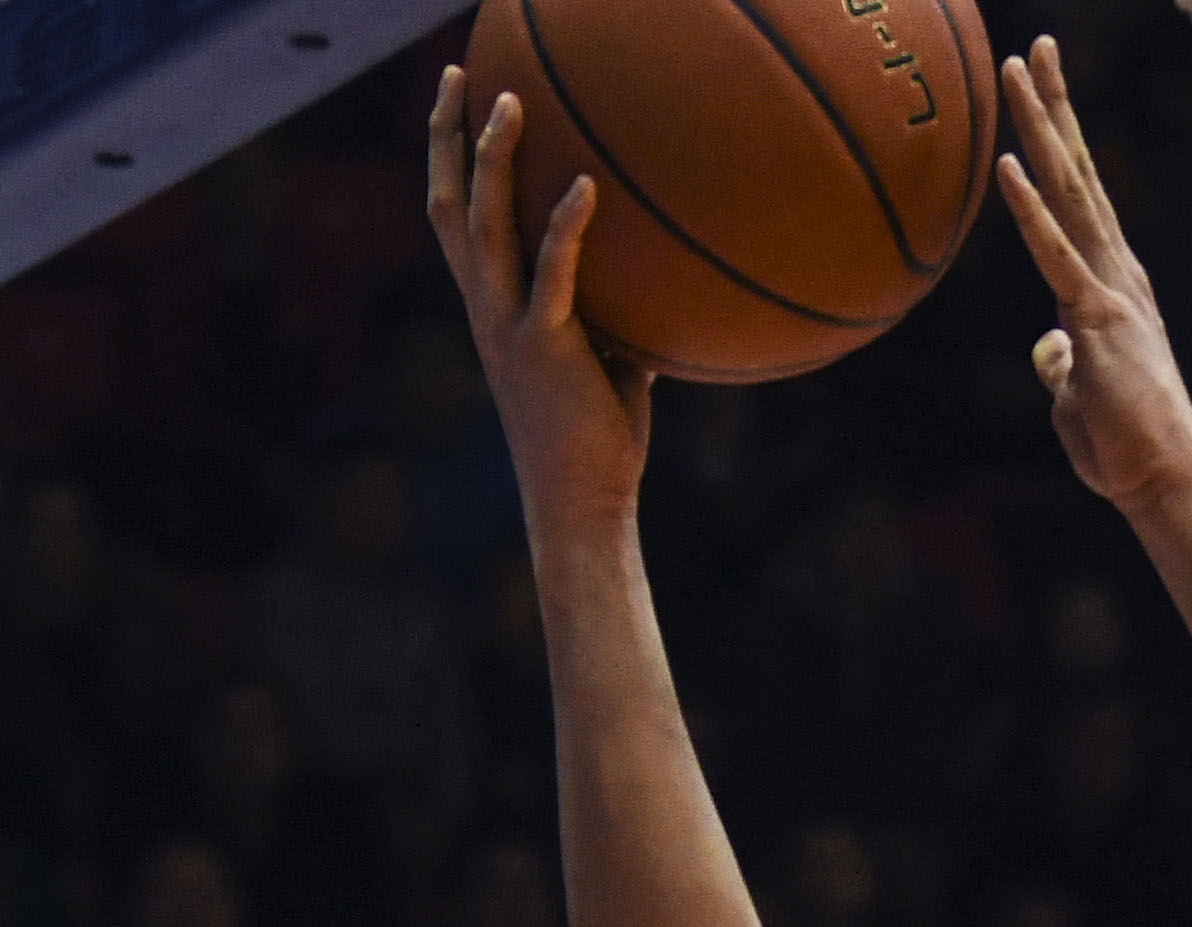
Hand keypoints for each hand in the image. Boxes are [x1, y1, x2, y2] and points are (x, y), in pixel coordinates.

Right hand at [426, 68, 653, 533]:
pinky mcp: (545, 347)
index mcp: (491, 310)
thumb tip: (659, 294)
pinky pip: (553, 275)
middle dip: (449, 135)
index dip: (448, 158)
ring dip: (493, 160)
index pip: (454, 219)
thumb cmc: (599, 444)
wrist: (583, 506)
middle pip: (450, 203)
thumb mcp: (608, 368)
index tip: (457, 103)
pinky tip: (586, 186)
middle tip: (459, 72)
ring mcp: (508, 326)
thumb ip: (617, 324)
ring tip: (510, 101)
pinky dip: (567, 228)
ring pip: (484, 224)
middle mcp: (486, 309)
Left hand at [998, 41, 1191, 515]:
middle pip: (1077, 173)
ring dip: (1040, 129)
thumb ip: (1063, 364)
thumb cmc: (1126, 450)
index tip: (1043, 89)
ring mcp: (1108, 292)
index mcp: (1111, 286)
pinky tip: (1007, 165)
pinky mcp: (1097, 321)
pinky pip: (1056, 254)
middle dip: (1055, 107)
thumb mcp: (1079, 398)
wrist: (1164, 482)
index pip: (1079, 199)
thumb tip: (1047, 347)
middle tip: (1037, 47)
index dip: (1060, 141)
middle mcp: (1115, 274)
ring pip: (1068, 193)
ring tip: (1016, 71)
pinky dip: (1031, 210)